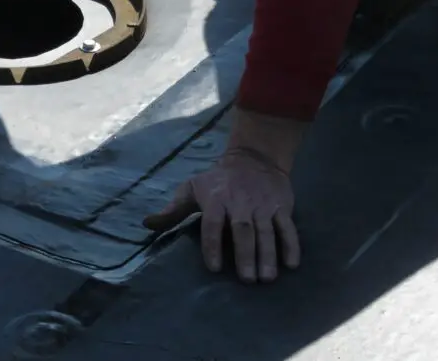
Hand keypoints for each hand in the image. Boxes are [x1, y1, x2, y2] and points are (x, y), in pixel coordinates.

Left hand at [143, 110, 307, 282]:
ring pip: (266, 230)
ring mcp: (262, 204)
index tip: (213, 267)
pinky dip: (291, 244)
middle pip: (242, 229)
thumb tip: (147, 224)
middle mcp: (239, 202)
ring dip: (267, 254)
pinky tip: (291, 264)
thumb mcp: (192, 188)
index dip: (212, 244)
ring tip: (266, 278)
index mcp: (215, 198)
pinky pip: (287, 226)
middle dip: (245, 254)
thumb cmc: (217, 180)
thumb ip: (172, 210)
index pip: (212, 223)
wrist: (254, 158)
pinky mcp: (281, 205)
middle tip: (246, 279)